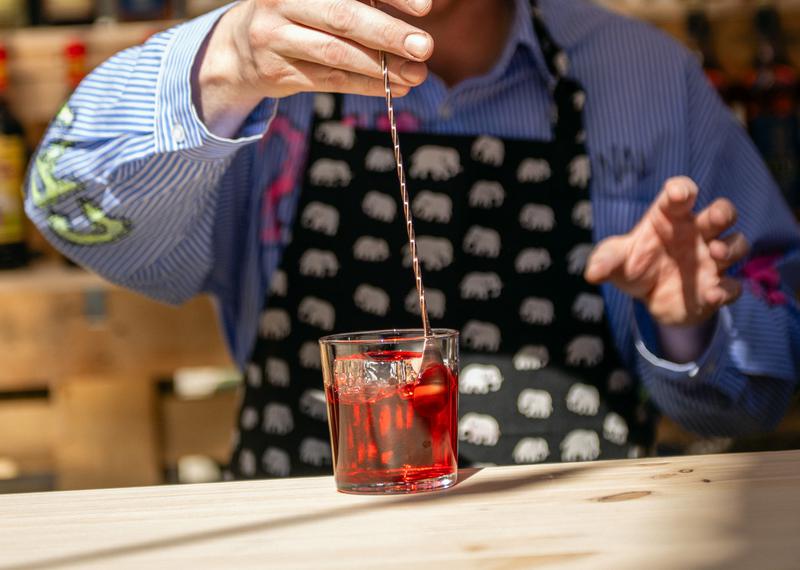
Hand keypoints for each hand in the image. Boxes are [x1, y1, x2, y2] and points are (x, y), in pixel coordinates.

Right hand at [196, 0, 432, 135]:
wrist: (239, 47)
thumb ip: (360, 2)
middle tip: (425, 47)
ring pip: (335, 54)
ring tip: (417, 75)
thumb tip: (415, 16)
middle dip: (388, 33)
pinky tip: (394, 88)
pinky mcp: (277, 71)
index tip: (426, 7)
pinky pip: (328, 80)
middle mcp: (283, 2)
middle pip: (343, 17)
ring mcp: (276, 37)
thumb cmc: (297, 14)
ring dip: (381, 68)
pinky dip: (365, 85)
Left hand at [585, 177, 749, 326]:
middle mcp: (697, 234)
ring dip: (731, 247)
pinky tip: (712, 294)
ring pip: (736, 245)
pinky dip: (726, 290)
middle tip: (716, 218)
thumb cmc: (633, 266)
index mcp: (671, 218)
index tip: (678, 193)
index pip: (682, 194)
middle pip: (721, 213)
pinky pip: (731, 287)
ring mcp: (711, 260)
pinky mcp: (716, 287)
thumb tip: (592, 273)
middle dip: (723, 212)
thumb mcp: (614, 262)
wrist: (648, 299)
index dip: (682, 189)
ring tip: (715, 253)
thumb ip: (605, 261)